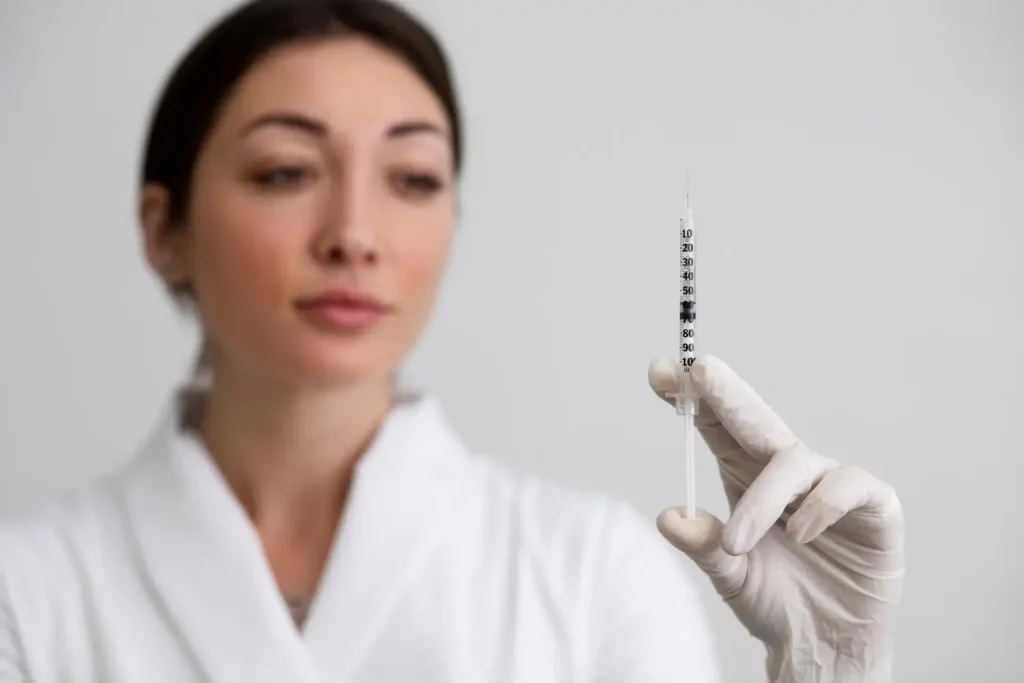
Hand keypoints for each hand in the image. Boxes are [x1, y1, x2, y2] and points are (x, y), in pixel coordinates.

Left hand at [648, 355, 904, 682]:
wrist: (825, 645)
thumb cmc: (774, 600)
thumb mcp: (729, 574)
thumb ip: (702, 545)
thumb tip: (667, 516)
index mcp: (744, 475)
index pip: (716, 425)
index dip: (691, 397)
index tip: (660, 371)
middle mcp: (786, 470)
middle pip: (754, 418)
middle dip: (726, 392)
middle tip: (699, 370)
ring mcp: (829, 483)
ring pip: (795, 461)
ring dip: (762, 499)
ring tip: (738, 542)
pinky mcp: (873, 506)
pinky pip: (848, 485)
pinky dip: (821, 507)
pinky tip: (801, 535)